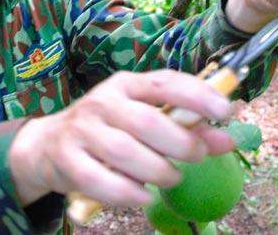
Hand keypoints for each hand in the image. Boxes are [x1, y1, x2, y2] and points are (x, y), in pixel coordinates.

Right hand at [8, 69, 235, 206]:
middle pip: (148, 121)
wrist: (48, 145)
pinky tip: (144, 195)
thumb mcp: (144, 118)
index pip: (164, 82)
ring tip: (172, 177)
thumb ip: (186, 128)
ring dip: (158, 170)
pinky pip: (101, 180)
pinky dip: (129, 192)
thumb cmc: (108, 129)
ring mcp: (82, 130)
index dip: (197, 94)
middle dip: (181, 143)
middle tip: (197, 156)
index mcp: (126, 84)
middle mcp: (103, 102)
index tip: (226, 110)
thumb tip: (228, 138)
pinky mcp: (68, 160)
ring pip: (125, 152)